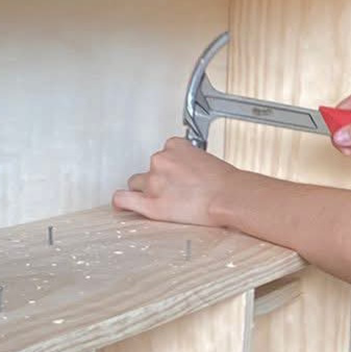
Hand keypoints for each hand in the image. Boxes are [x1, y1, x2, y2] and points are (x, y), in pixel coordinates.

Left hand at [113, 137, 240, 226]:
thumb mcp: (207, 160)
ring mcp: (154, 182)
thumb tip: (187, 174)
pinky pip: (124, 200)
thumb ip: (189, 162)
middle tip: (175, 191)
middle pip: (148, 169)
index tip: (176, 175)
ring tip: (164, 200)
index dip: (169, 167)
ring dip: (146, 191)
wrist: (229, 197)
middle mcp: (160, 160)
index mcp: (174, 146)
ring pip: (137, 183)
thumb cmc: (225, 183)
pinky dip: (121, 202)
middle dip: (158, 179)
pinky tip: (122, 206)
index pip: (163, 153)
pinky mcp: (152, 204)